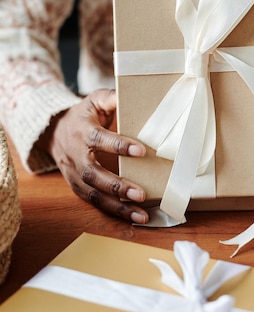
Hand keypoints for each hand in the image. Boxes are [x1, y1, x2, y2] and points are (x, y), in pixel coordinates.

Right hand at [38, 89, 148, 222]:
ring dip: (118, 206)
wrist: (54, 131)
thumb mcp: (94, 100)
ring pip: (94, 194)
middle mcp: (76, 156)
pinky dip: (113, 211)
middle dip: (117, 185)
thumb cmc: (83, 115)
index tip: (141, 150)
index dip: (118, 145)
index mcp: (82, 132)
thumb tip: (131, 94)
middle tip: (141, 193)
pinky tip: (132, 217)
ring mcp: (75, 175)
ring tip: (141, 215)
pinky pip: (95, 202)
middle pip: (94, 174)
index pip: (99, 139)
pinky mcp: (77, 187)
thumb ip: (111, 97)